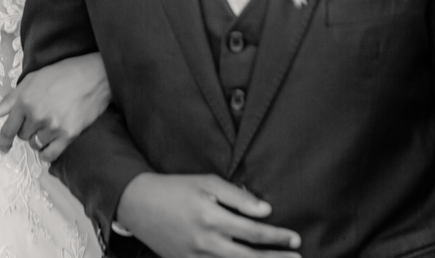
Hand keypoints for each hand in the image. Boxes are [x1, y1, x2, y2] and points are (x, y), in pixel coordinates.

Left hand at [0, 53, 110, 161]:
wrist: (94, 76)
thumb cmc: (63, 74)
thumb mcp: (32, 79)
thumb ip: (11, 98)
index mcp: (25, 101)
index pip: (8, 128)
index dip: (4, 141)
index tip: (2, 148)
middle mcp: (37, 115)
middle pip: (23, 136)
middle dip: (27, 129)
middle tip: (40, 117)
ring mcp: (53, 127)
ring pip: (35, 144)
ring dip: (39, 139)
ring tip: (49, 126)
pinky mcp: (68, 135)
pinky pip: (50, 155)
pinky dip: (47, 153)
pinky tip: (50, 144)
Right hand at [117, 174, 300, 257]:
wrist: (139, 205)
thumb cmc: (176, 189)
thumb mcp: (206, 183)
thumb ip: (237, 197)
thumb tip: (266, 211)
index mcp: (211, 218)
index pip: (254, 232)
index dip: (278, 237)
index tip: (295, 239)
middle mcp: (205, 242)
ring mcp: (196, 257)